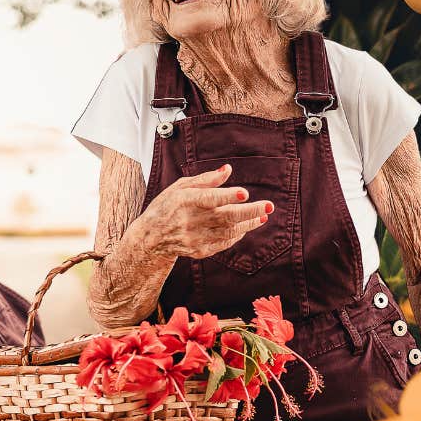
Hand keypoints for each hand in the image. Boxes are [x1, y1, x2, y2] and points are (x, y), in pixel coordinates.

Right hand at [141, 164, 272, 260]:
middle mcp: (190, 221)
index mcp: (185, 201)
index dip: (227, 196)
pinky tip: (246, 226)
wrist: (151, 238)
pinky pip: (224, 243)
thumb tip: (228, 170)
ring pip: (229, 231)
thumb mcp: (181, 187)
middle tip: (269, 206)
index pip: (209, 199)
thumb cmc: (167, 206)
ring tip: (263, 215)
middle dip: (249, 212)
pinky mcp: (199, 251)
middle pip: (225, 217)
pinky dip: (237, 234)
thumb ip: (206, 179)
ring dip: (248, 223)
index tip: (244, 193)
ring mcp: (195, 238)